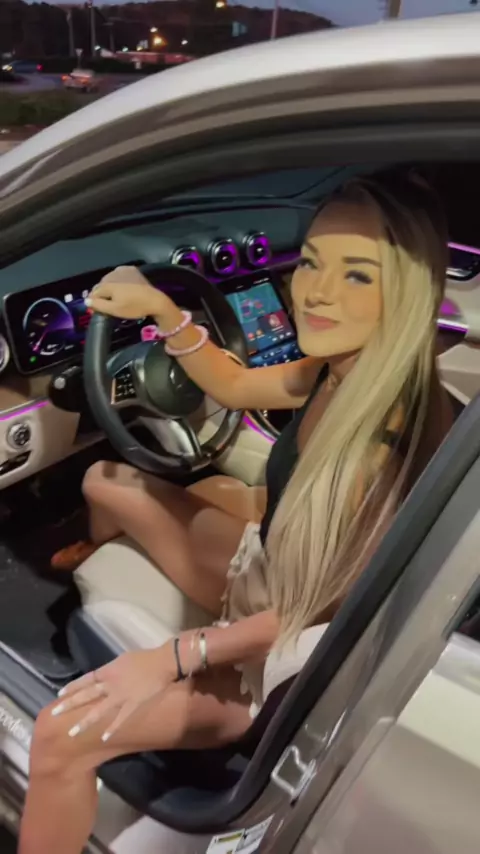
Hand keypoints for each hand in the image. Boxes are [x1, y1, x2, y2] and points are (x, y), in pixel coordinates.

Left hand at [51, 645, 176, 741]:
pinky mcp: (132, 704)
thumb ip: (112, 669)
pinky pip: (120, 718)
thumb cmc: (145, 658)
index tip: (60, 694)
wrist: (163, 662)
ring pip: (99, 710)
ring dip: (85, 721)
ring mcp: (120, 695)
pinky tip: (104, 737)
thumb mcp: (124, 659)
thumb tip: (105, 675)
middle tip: (55, 712)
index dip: (73, 687)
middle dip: (70, 704)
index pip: (86, 679)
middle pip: (87, 694)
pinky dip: (112, 728)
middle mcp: (110, 683)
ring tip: (72, 732)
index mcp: (108, 670)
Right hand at [86, 266, 170, 319]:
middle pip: (101, 284)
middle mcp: (113, 274)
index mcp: (108, 284)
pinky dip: (117, 280)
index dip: (93, 301)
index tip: (95, 309)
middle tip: (105, 304)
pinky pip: (119, 274)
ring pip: (110, 279)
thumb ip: (99, 305)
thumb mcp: (115, 310)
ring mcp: (123, 270)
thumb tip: (87, 301)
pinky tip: (122, 288)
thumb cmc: (134, 307)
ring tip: (113, 296)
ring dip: (109, 286)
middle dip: (101, 293)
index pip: (94, 292)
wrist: (155, 301)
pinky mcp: (132, 270)